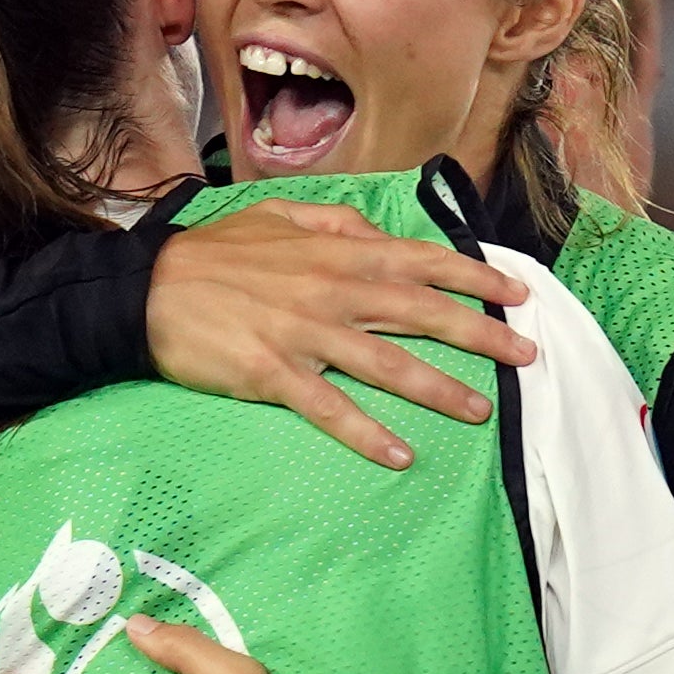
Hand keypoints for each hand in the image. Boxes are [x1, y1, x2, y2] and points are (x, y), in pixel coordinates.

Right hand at [146, 199, 536, 469]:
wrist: (145, 291)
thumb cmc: (214, 255)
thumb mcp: (277, 218)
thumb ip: (335, 222)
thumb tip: (379, 233)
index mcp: (336, 252)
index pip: (422, 263)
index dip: (475, 278)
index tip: (519, 294)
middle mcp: (331, 291)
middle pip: (421, 312)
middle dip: (482, 334)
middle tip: (529, 355)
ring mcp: (304, 334)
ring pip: (386, 364)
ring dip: (439, 389)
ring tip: (481, 411)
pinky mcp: (274, 374)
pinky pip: (330, 408)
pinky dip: (367, 434)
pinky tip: (401, 455)